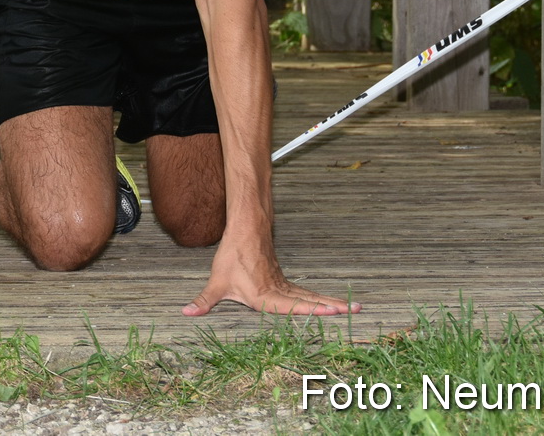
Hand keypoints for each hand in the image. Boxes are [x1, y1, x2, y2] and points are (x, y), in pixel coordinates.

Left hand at [181, 240, 358, 316]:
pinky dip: (323, 300)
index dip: (311, 311)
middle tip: (354, 309)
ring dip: (333, 302)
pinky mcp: (286, 282)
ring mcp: (285, 286)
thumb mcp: (217, 282)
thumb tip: (187, 312)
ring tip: (356, 307)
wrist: (244, 231)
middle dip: (332, 307)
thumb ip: (204, 301)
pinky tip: (335, 305)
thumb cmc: (232, 256)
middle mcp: (279, 292)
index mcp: (264, 296)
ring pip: (312, 296)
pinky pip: (308, 293)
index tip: (330, 312)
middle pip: (309, 301)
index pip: (291, 307)